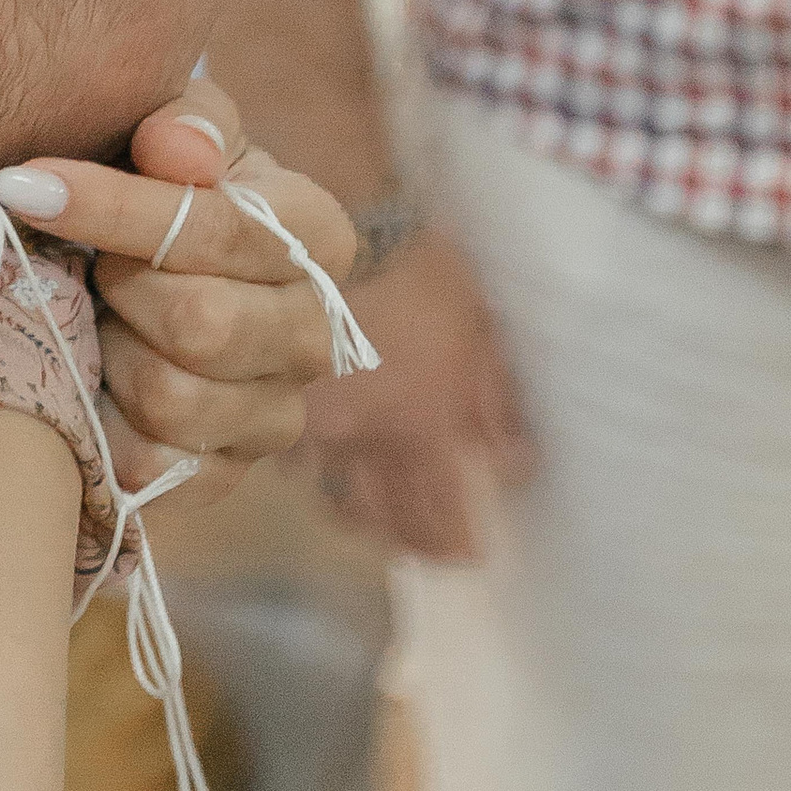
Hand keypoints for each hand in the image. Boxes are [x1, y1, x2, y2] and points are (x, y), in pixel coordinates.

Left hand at [0, 76, 357, 503]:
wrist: (135, 271)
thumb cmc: (152, 184)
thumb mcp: (168, 131)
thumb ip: (185, 122)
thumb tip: (180, 150)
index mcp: (318, 236)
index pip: (224, 229)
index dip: (118, 207)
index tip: (26, 184)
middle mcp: (316, 331)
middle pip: (204, 323)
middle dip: (118, 287)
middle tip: (81, 263)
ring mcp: (278, 413)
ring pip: (174, 400)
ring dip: (106, 353)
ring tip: (90, 316)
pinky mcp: (228, 476)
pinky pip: (154, 467)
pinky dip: (101, 424)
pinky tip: (85, 376)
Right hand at [300, 223, 533, 560]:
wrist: (335, 233)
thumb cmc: (421, 272)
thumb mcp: (479, 327)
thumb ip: (497, 400)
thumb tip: (513, 461)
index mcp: (421, 428)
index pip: (441, 511)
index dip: (456, 543)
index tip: (470, 557)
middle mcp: (364, 441)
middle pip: (382, 519)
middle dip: (407, 542)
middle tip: (425, 551)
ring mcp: (313, 425)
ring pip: (331, 495)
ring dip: (357, 514)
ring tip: (373, 519)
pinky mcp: (277, 399)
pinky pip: (289, 455)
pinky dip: (307, 469)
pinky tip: (316, 464)